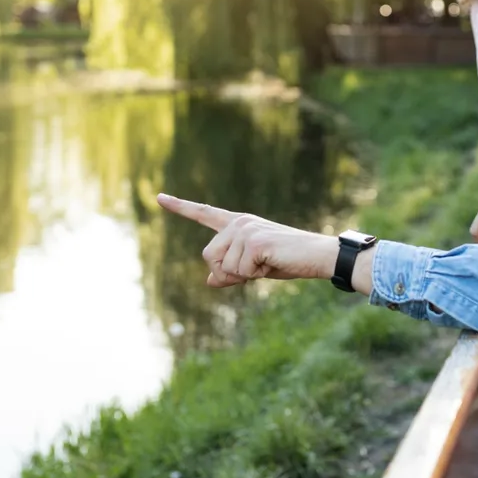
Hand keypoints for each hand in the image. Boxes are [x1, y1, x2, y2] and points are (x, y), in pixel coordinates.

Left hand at [157, 193, 340, 286]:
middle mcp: (239, 223)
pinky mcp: (254, 241)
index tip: (159, 197)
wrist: (317, 256)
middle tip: (254, 269)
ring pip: (223, 267)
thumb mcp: (254, 268)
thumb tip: (209, 280)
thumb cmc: (288, 261)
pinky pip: (240, 270)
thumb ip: (231, 271)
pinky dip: (254, 275)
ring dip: (243, 275)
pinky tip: (272, 263)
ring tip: (267, 264)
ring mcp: (246, 230)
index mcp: (238, 224)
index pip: (204, 213)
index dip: (180, 207)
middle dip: (227, 272)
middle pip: (209, 256)